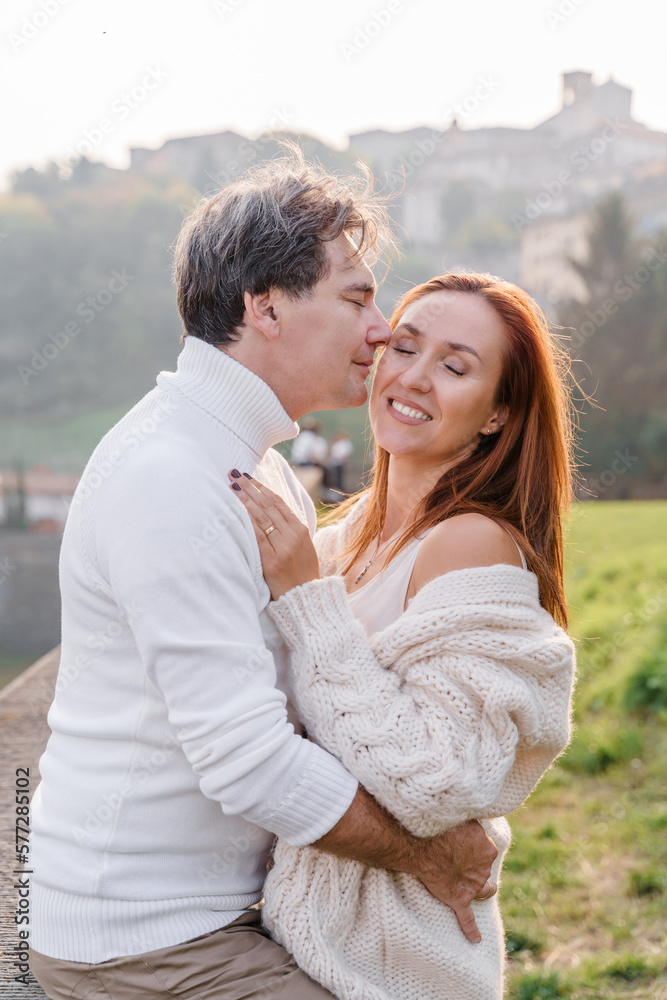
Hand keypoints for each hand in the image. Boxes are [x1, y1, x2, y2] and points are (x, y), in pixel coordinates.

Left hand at [227, 471, 320, 599]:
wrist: (307, 599)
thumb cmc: (302, 574)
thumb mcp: (302, 547)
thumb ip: (289, 531)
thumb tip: (269, 513)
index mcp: (300, 529)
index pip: (278, 502)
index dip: (262, 488)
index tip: (249, 478)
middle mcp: (293, 535)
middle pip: (268, 505)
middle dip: (250, 488)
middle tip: (235, 475)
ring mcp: (283, 548)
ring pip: (262, 517)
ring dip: (245, 500)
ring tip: (232, 487)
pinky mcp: (272, 561)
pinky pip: (257, 537)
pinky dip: (246, 522)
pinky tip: (236, 511)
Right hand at [417, 820, 498, 943]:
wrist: (421, 844)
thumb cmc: (439, 824)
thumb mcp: (461, 814)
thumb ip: (470, 816)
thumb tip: (474, 807)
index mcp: (487, 848)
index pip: (486, 845)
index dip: (477, 843)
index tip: (467, 838)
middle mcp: (483, 868)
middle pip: (484, 866)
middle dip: (478, 863)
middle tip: (465, 857)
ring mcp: (471, 886)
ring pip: (483, 890)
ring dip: (486, 890)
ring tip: (491, 890)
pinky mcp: (458, 899)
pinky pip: (467, 919)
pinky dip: (472, 930)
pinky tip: (475, 939)